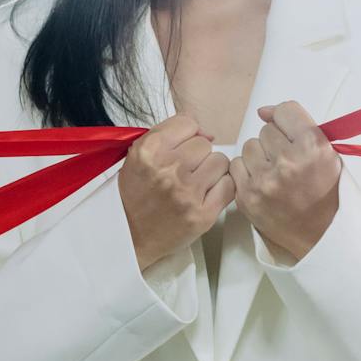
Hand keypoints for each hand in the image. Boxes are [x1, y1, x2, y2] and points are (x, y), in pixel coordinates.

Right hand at [119, 114, 233, 269]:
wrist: (131, 236)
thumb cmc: (136, 195)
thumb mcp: (138, 156)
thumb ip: (169, 135)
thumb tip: (207, 133)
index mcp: (149, 150)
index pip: (188, 124)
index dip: (186, 136)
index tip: (180, 149)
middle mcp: (169, 169)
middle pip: (204, 144)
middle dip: (197, 155)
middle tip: (184, 171)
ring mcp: (187, 192)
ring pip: (220, 161)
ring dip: (211, 170)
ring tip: (195, 182)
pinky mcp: (203, 214)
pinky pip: (229, 185)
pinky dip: (221, 188)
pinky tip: (206, 194)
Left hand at [230, 101, 340, 261]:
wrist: (322, 234)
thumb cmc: (327, 192)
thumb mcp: (328, 153)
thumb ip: (299, 126)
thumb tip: (263, 111)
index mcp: (313, 146)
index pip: (286, 110)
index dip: (287, 122)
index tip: (290, 134)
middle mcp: (288, 161)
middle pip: (266, 130)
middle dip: (275, 143)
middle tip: (288, 163)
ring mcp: (265, 181)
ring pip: (249, 146)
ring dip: (259, 157)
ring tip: (276, 174)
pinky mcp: (247, 197)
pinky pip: (236, 167)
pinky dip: (247, 173)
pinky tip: (263, 183)